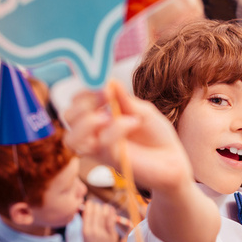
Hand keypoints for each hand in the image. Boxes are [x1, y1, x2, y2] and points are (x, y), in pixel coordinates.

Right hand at [64, 84, 193, 192]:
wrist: (173, 160)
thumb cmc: (156, 136)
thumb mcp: (142, 111)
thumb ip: (124, 99)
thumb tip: (109, 81)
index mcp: (99, 117)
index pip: (76, 102)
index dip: (84, 90)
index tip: (103, 83)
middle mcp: (94, 134)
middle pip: (68, 117)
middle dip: (82, 102)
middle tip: (106, 94)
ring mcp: (101, 149)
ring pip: (72, 139)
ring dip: (86, 121)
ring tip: (108, 115)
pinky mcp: (112, 160)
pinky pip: (103, 143)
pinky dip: (116, 128)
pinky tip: (133, 122)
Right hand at [82, 200, 118, 241]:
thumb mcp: (85, 234)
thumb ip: (85, 222)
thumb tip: (86, 207)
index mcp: (85, 231)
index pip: (87, 214)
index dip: (89, 206)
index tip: (90, 202)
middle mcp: (93, 232)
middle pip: (96, 213)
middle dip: (97, 206)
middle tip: (98, 204)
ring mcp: (103, 234)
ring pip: (104, 216)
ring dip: (104, 208)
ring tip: (104, 207)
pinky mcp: (112, 235)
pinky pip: (111, 222)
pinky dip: (111, 214)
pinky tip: (111, 209)